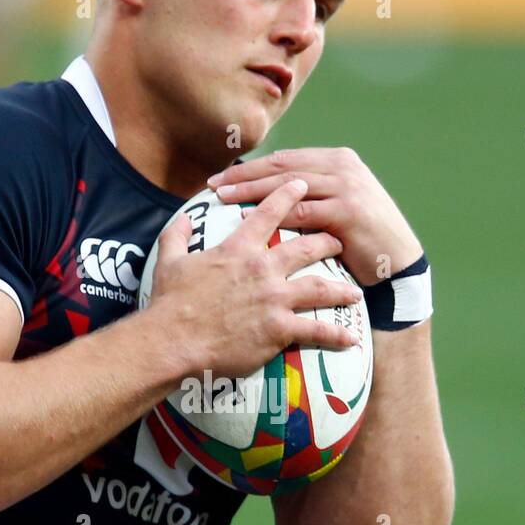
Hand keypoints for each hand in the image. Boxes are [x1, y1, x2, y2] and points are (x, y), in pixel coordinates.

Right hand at [146, 177, 363, 380]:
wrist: (173, 339)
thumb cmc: (170, 302)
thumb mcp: (170, 261)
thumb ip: (178, 236)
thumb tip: (183, 218)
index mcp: (237, 250)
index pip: (268, 214)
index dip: (287, 195)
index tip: (303, 185)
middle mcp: (262, 269)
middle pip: (306, 248)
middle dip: (328, 241)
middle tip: (341, 240)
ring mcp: (273, 299)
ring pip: (319, 288)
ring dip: (341, 289)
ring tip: (355, 292)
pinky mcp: (278, 329)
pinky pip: (315, 331)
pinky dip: (336, 336)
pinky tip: (351, 339)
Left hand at [207, 147, 422, 286]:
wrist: (397, 262)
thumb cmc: (362, 239)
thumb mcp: (338, 205)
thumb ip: (311, 193)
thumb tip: (267, 193)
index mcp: (337, 160)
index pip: (285, 159)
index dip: (251, 167)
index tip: (222, 176)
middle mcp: (342, 167)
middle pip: (282, 168)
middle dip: (244, 175)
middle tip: (213, 185)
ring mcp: (346, 187)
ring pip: (288, 187)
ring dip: (251, 192)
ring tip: (223, 198)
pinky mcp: (347, 212)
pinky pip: (301, 213)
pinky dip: (272, 217)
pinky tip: (248, 220)